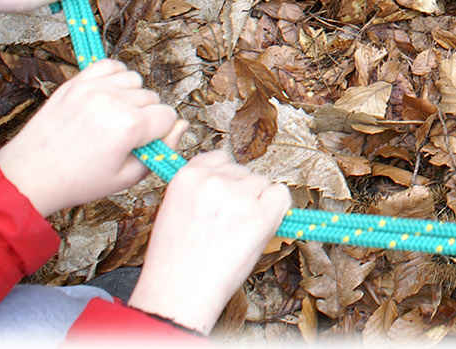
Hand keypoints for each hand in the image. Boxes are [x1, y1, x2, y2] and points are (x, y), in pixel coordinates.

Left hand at [0, 60, 186, 215]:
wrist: (30, 175)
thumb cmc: (78, 180)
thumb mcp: (128, 177)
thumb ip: (163, 149)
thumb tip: (182, 125)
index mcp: (130, 127)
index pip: (169, 116)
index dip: (160, 133)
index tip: (142, 145)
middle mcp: (114, 101)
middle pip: (153, 98)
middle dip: (146, 117)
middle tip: (122, 138)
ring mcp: (94, 88)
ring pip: (135, 81)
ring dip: (131, 97)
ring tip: (113, 118)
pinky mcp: (77, 81)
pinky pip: (111, 65)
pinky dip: (115, 78)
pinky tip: (107, 98)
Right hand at [128, 151, 291, 333]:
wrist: (178, 296)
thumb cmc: (175, 262)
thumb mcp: (174, 211)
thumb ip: (199, 189)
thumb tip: (229, 180)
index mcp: (187, 176)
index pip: (219, 158)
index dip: (224, 180)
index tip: (223, 198)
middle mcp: (214, 180)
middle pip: (243, 172)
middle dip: (241, 194)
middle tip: (227, 227)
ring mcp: (238, 196)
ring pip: (262, 184)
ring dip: (257, 204)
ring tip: (235, 235)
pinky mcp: (261, 215)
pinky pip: (281, 195)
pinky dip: (277, 210)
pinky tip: (258, 229)